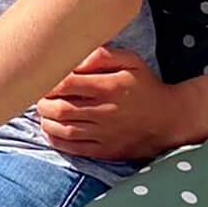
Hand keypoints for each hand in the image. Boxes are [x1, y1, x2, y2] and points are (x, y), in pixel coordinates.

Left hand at [37, 47, 184, 160]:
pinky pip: (75, 148)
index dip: (47, 81)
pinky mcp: (106, 150)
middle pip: (61, 108)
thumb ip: (102, 55)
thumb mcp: (131, 61)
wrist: (170, 120)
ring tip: (42, 112)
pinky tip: (50, 131)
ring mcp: (104, 133)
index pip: (66, 83)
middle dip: (42, 102)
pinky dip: (57, 141)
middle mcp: (104, 111)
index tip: (41, 78)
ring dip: (46, 121)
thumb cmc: (146, 86)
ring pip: (64, 130)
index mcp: (109, 87)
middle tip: (37, 96)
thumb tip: (75, 57)